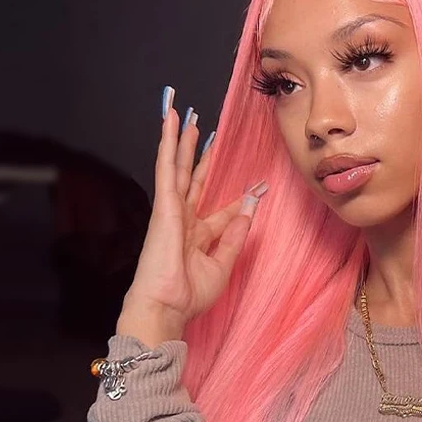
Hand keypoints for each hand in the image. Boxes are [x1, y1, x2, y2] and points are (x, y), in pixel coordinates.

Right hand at [122, 86, 267, 328]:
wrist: (167, 306)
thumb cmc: (189, 294)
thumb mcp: (223, 264)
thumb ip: (236, 236)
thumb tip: (250, 208)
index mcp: (199, 237)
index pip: (222, 211)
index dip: (240, 200)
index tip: (258, 187)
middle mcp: (184, 221)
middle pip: (194, 181)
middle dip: (201, 156)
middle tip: (206, 131)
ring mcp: (171, 211)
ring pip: (176, 168)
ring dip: (180, 141)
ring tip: (183, 116)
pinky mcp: (163, 205)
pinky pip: (166, 169)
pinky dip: (167, 145)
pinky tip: (169, 124)